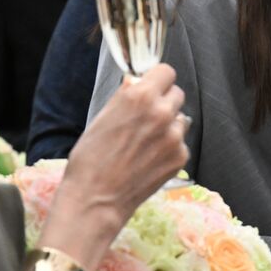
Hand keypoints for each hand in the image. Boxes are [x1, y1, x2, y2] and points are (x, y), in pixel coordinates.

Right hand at [53, 65, 188, 258]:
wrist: (96, 198)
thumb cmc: (90, 157)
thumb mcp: (103, 116)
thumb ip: (127, 97)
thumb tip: (139, 82)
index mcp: (139, 96)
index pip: (166, 71)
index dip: (157, 80)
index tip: (152, 87)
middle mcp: (161, 112)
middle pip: (177, 93)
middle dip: (164, 101)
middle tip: (147, 117)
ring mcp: (174, 136)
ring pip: (180, 119)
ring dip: (169, 125)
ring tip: (145, 142)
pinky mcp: (180, 156)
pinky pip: (180, 142)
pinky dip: (169, 147)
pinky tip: (149, 158)